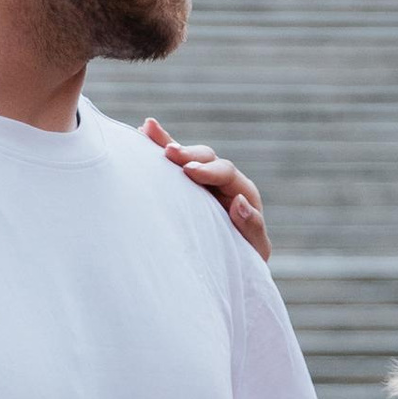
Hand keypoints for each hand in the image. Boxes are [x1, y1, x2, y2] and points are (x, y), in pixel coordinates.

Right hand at [145, 119, 268, 260]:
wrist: (230, 268)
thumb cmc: (244, 261)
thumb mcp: (253, 250)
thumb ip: (251, 227)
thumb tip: (239, 201)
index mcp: (243, 193)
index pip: (226, 173)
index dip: (209, 171)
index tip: (189, 172)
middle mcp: (223, 182)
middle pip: (207, 158)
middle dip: (188, 154)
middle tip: (169, 153)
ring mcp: (202, 183)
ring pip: (186, 156)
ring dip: (167, 142)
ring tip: (149, 130)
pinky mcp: (184, 186)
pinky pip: (172, 164)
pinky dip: (159, 146)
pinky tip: (144, 131)